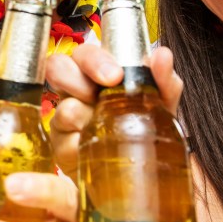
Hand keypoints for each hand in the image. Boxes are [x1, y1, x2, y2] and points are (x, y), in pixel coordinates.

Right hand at [47, 44, 182, 179]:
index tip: (115, 75)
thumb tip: (162, 56)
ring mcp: (65, 117)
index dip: (94, 59)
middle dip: (76, 78)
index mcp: (98, 74)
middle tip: (98, 94)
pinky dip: (78, 143)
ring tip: (97, 123)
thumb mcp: (162, 103)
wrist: (141, 167)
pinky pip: (63, 140)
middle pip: (58, 67)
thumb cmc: (145, 128)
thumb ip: (164, 80)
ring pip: (60, 105)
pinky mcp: (61, 145)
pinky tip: (92, 147)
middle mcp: (77, 90)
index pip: (84, 54)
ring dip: (77, 113)